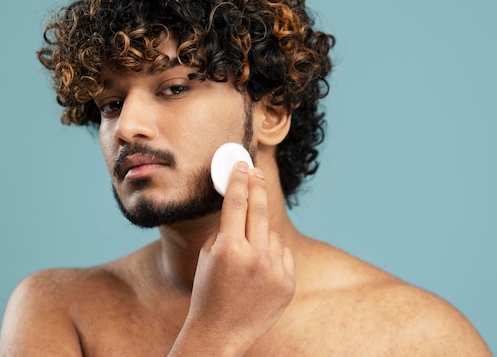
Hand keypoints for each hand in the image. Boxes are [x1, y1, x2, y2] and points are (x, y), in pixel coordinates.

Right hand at [170, 162, 295, 355]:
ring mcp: (274, 271)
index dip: (239, 179)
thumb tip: (243, 205)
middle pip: (259, 209)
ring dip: (260, 237)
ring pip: (271, 234)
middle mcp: (254, 257)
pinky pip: (283, 254)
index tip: (242, 164)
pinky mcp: (288, 283)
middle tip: (255, 171)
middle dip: (256, 185)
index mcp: (229, 249)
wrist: (220, 332)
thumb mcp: (208, 256)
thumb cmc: (208, 291)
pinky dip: (272, 256)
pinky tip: (258, 274)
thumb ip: (227, 230)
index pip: (237, 203)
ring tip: (246, 261)